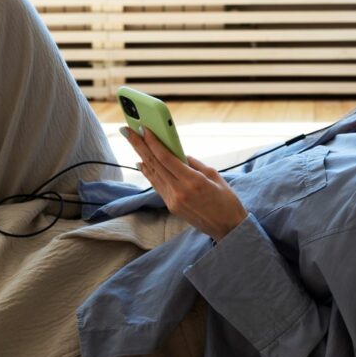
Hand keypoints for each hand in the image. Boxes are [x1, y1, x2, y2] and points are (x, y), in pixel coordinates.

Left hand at [121, 126, 248, 241]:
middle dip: (140, 145)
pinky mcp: (172, 207)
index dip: (153, 142)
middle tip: (127, 130)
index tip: (143, 128)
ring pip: (153, 174)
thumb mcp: (214, 176)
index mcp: (193, 181)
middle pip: (154, 164)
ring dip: (141, 156)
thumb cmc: (227, 200)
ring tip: (132, 142)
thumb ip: (195, 164)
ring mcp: (173, 200)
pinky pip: (157, 185)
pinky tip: (141, 162)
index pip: (166, 158)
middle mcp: (179, 191)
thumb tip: (180, 154)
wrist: (228, 228)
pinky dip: (148, 173)